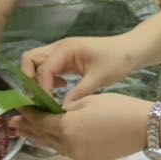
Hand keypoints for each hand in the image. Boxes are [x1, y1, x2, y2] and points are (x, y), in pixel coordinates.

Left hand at [12, 94, 149, 159]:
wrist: (143, 128)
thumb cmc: (117, 107)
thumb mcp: (88, 101)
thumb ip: (66, 109)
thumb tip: (52, 113)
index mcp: (67, 127)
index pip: (40, 121)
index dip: (28, 114)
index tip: (17, 107)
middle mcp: (69, 145)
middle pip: (43, 136)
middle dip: (28, 129)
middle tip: (12, 124)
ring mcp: (78, 156)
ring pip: (54, 145)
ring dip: (40, 137)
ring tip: (25, 132)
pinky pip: (67, 151)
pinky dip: (57, 143)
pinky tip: (52, 138)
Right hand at [21, 34, 137, 102]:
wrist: (131, 50)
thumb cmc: (116, 60)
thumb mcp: (98, 79)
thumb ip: (78, 94)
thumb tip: (61, 112)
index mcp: (65, 49)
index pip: (42, 68)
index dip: (41, 88)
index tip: (47, 106)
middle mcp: (58, 48)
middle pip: (30, 59)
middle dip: (29, 79)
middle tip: (39, 99)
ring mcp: (61, 52)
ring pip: (36, 63)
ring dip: (37, 80)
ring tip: (47, 97)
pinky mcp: (65, 58)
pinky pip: (47, 67)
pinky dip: (47, 78)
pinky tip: (61, 88)